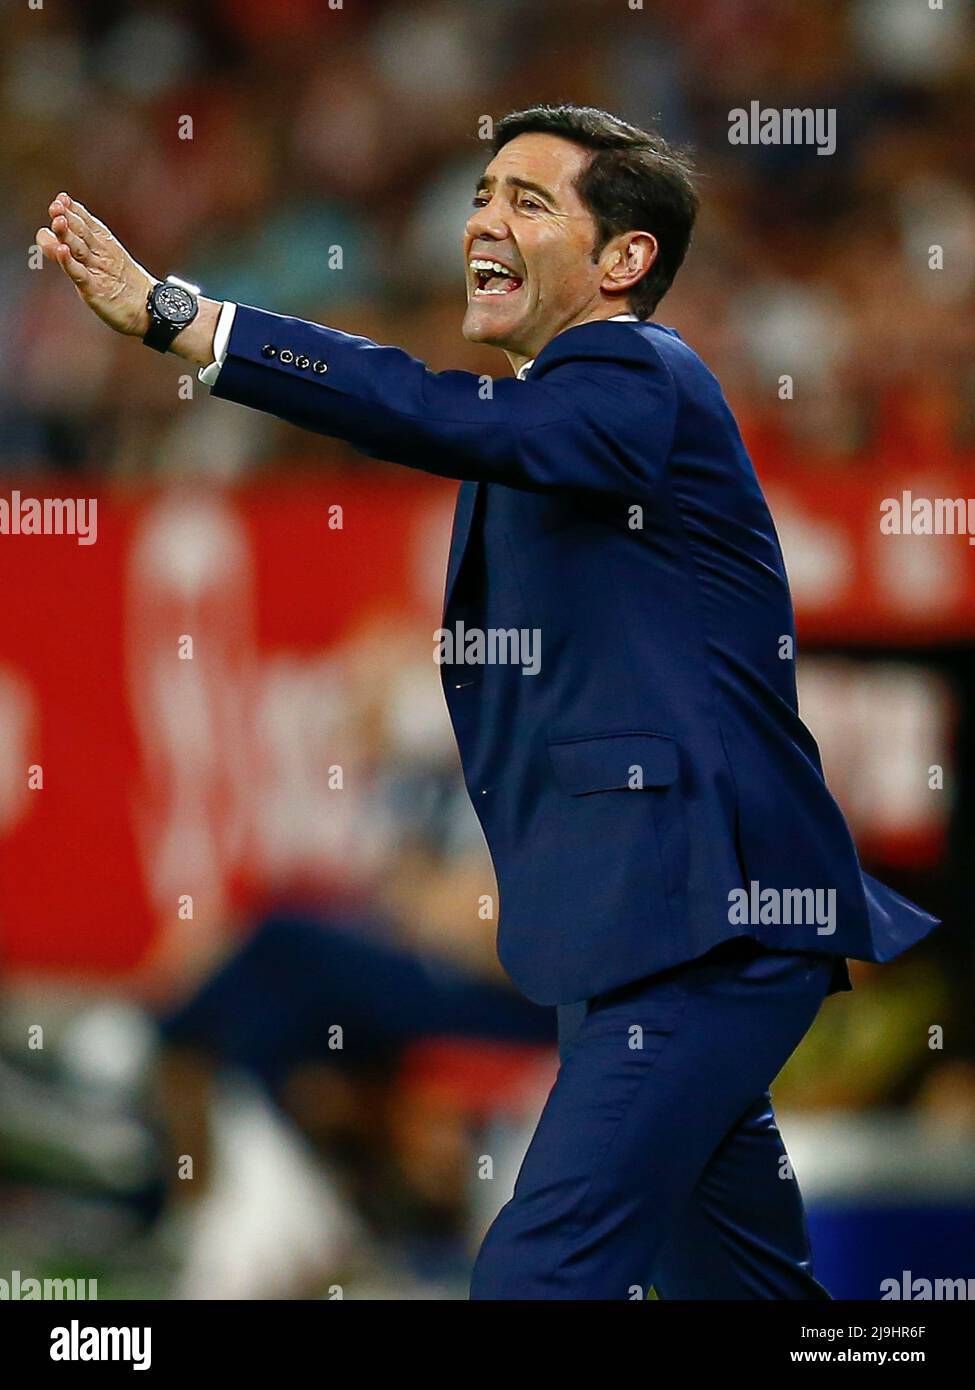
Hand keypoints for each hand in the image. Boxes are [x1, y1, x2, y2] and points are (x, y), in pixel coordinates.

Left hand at [36, 192, 156, 336]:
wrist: (149, 310)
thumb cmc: (121, 288)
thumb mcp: (94, 266)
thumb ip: (67, 250)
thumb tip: (43, 234)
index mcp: (105, 246)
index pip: (87, 223)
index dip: (74, 210)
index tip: (62, 198)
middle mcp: (102, 255)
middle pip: (82, 232)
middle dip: (68, 217)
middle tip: (56, 206)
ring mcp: (99, 271)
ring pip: (80, 249)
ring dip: (67, 233)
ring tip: (58, 219)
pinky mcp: (95, 289)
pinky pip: (80, 273)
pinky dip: (69, 262)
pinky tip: (62, 250)